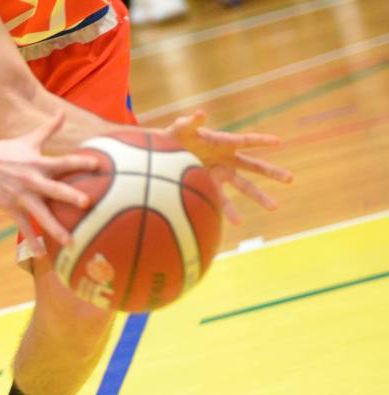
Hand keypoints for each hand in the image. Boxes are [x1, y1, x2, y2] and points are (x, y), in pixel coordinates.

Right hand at [0, 111, 98, 254]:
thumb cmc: (3, 150)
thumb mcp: (27, 138)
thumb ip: (48, 128)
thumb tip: (62, 111)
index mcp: (39, 163)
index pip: (64, 162)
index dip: (82, 162)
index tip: (100, 165)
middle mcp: (32, 180)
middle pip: (55, 189)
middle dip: (71, 196)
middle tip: (87, 203)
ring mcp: (21, 196)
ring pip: (41, 214)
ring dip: (56, 228)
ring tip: (70, 241)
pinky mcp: (11, 208)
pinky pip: (24, 227)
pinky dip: (32, 241)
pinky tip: (42, 253)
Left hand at [164, 110, 292, 224]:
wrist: (163, 153)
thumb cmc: (174, 137)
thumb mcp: (180, 129)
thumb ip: (189, 122)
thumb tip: (200, 113)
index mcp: (223, 142)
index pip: (246, 141)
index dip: (261, 141)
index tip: (279, 142)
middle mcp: (227, 158)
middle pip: (253, 166)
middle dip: (271, 172)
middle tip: (290, 179)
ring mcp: (221, 173)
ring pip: (245, 186)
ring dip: (259, 197)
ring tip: (275, 207)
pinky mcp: (211, 186)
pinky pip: (223, 200)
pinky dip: (230, 211)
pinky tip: (238, 222)